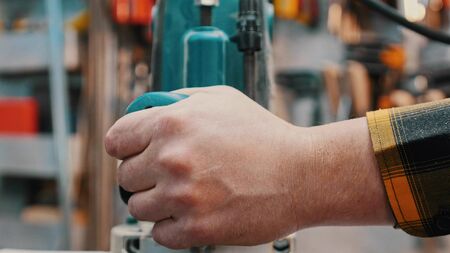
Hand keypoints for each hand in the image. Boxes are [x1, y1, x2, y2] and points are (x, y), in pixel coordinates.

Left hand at [105, 86, 308, 248]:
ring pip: (139, 207)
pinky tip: (193, 212)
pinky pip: (160, 233)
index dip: (124, 147)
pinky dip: (172, 226)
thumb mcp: (220, 98)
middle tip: (166, 175)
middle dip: (143, 175)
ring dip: (157, 202)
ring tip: (183, 194)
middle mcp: (172, 159)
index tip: (133, 153)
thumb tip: (149, 110)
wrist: (301, 173)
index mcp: (171, 123)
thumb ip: (178, 100)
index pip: (116, 140)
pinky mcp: (197, 228)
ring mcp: (183, 197)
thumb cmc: (264, 135)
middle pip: (125, 176)